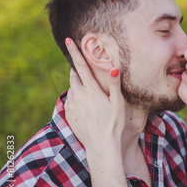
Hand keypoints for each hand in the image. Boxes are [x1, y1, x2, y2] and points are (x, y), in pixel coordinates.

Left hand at [64, 38, 124, 153]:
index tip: (69, 40)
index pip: (81, 66)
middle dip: (78, 70)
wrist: (101, 146)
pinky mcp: (68, 114)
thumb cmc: (114, 124)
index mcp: (91, 90)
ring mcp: (72, 105)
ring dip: (78, 85)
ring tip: (90, 93)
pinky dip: (76, 97)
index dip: (75, 52)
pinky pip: (71, 100)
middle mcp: (79, 95)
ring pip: (72, 88)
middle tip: (85, 70)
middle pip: (74, 75)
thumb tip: (114, 67)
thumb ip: (114, 84)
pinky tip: (86, 105)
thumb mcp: (118, 103)